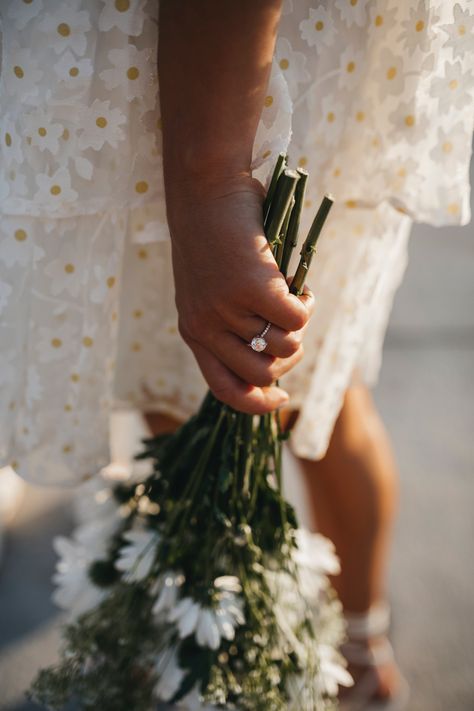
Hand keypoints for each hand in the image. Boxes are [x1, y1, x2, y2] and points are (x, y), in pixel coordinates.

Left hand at [166, 174, 314, 414]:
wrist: (205, 190)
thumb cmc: (212, 238)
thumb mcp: (209, 290)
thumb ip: (232, 324)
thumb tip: (278, 355)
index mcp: (193, 331)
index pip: (224, 390)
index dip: (256, 404)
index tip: (281, 399)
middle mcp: (206, 327)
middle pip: (262, 375)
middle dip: (289, 360)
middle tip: (294, 329)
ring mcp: (228, 309)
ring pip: (285, 347)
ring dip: (300, 326)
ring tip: (298, 296)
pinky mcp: (253, 288)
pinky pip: (297, 319)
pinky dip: (307, 305)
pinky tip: (301, 285)